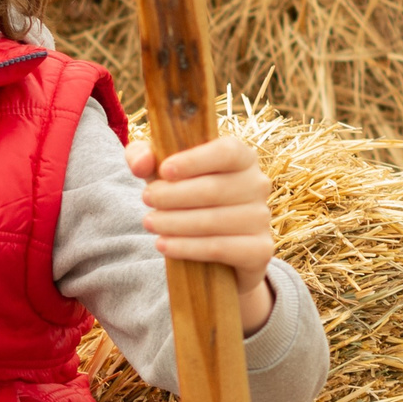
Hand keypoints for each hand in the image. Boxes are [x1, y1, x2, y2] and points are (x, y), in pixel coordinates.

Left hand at [124, 133, 276, 333]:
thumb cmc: (185, 196)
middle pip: (214, 189)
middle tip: (146, 199)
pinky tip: (164, 245)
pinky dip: (188, 248)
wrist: (213, 248)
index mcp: (242, 157)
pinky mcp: (259, 249)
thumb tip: (140, 163)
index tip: (164, 170)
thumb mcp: (162, 172)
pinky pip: (221, 248)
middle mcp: (257, 184)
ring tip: (149, 222)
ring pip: (214, 221)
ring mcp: (262, 218)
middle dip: (173, 195)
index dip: (194, 160)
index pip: (226, 151)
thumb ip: (144, 157)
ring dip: (175, 223)